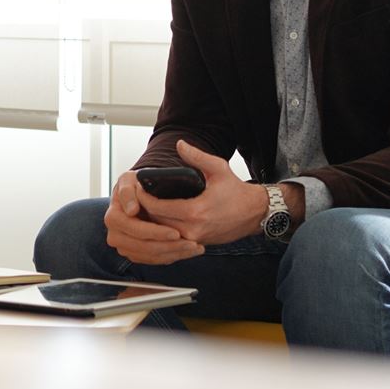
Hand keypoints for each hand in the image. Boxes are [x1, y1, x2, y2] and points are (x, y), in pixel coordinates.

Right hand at [104, 169, 203, 264]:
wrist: (134, 197)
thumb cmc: (134, 186)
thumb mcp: (128, 181)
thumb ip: (127, 193)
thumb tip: (131, 210)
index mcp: (113, 218)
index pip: (136, 230)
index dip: (156, 232)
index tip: (175, 232)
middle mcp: (115, 236)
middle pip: (145, 247)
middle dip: (170, 246)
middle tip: (192, 243)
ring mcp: (125, 248)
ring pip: (152, 256)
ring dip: (176, 253)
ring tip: (195, 247)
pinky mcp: (135, 254)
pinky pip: (155, 260)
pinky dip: (173, 256)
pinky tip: (188, 251)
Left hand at [133, 140, 270, 246]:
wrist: (255, 213)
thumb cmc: (236, 191)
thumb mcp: (218, 169)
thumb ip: (196, 156)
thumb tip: (179, 143)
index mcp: (195, 211)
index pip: (158, 208)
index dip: (143, 198)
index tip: (136, 188)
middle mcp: (193, 229)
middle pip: (156, 223)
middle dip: (143, 211)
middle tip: (134, 198)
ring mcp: (195, 240)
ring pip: (162, 235)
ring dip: (151, 223)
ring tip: (141, 209)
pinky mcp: (197, 245)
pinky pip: (173, 241)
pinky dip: (162, 232)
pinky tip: (155, 221)